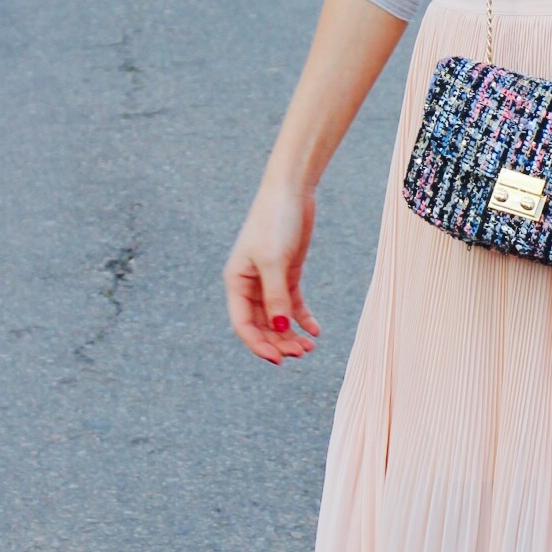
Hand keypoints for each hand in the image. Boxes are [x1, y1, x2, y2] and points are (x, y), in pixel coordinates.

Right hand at [223, 178, 320, 363]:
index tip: (279, 360)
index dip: (259, 345)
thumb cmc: (275, 221)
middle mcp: (249, 284)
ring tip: (310, 346)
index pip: (243, 324)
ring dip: (291, 335)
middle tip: (302, 353)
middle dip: (279, 343)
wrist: (291, 191)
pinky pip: (292, 304)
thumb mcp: (274, 261)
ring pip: (278, 318)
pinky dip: (303, 319)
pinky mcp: (287, 273)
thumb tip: (280, 328)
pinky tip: (315, 330)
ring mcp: (269, 280)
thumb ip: (276, 297)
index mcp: (236, 282)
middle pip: (261, 325)